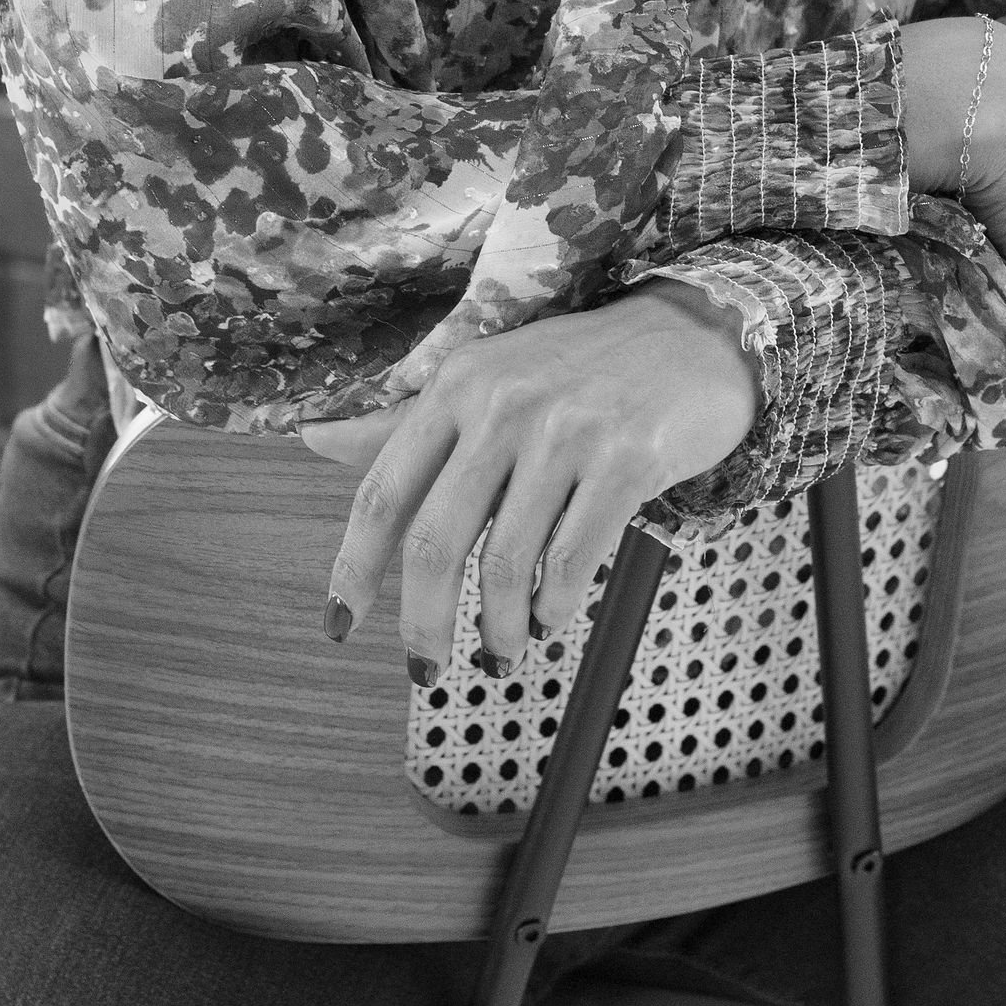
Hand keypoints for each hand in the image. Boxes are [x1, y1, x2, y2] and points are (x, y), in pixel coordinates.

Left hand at [302, 284, 758, 674]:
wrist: (694, 336)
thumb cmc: (580, 369)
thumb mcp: (485, 379)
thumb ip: (402, 422)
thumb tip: (311, 441)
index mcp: (458, 384)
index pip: (383, 490)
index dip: (354, 568)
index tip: (339, 624)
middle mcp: (505, 403)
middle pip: (434, 540)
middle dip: (422, 622)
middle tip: (424, 668)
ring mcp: (569, 431)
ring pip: (505, 562)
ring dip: (497, 628)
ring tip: (502, 651)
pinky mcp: (629, 459)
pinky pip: (572, 561)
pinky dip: (552, 609)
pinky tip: (549, 619)